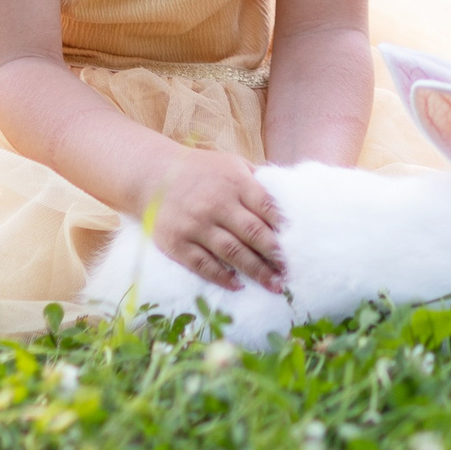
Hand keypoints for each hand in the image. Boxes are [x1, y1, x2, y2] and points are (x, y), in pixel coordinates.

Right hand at [144, 146, 285, 293]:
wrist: (152, 175)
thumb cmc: (200, 170)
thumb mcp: (231, 164)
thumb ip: (256, 180)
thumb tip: (286, 196)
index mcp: (235, 183)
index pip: (267, 208)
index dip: (284, 229)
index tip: (298, 245)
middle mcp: (217, 204)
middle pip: (254, 234)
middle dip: (275, 256)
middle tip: (290, 272)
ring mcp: (196, 225)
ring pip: (232, 253)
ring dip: (256, 271)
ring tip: (274, 284)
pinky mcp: (178, 242)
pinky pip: (203, 264)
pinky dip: (222, 277)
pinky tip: (238, 285)